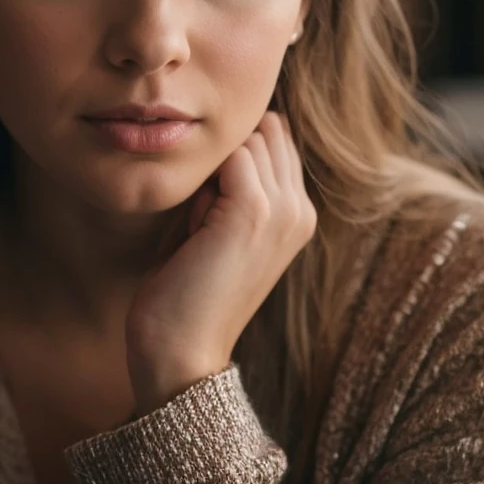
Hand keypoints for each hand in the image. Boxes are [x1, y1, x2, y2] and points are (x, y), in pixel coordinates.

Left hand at [124, 110, 316, 415]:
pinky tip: (195, 227)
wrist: (181, 353)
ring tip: (199, 226)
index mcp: (298, 214)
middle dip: (223, 157)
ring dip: (211, 168)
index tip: (207, 206)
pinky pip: (230, 154)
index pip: (273, 138)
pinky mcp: (255, 210)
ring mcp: (284, 208)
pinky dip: (201, 182)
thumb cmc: (184, 291)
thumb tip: (219, 134)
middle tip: (200, 217)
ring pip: (248, 137)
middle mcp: (302, 209)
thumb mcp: (215, 228)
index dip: (231, 156)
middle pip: (264, 131)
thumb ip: (227, 185)